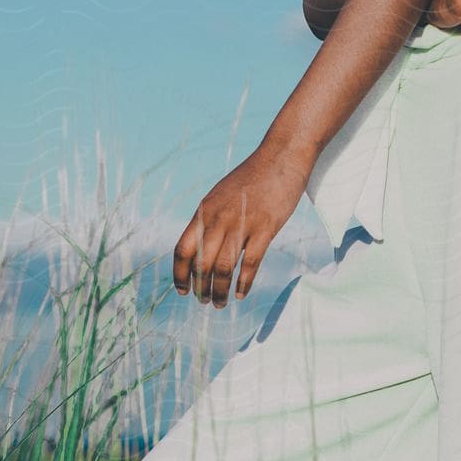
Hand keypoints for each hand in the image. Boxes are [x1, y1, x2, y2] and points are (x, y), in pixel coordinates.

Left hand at [172, 137, 312, 307]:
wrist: (281, 157)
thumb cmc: (251, 177)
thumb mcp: (220, 194)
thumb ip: (209, 219)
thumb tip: (198, 246)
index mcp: (205, 211)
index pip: (182, 249)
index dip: (180, 274)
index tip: (182, 290)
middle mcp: (219, 219)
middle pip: (201, 264)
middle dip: (200, 288)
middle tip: (204, 301)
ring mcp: (242, 223)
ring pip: (224, 268)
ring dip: (219, 290)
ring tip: (220, 303)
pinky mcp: (265, 227)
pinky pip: (250, 263)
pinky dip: (244, 283)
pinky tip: (241, 293)